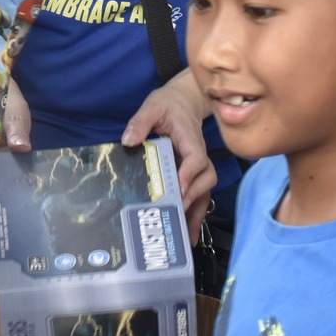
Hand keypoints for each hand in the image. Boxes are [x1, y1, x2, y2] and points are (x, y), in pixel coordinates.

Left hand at [121, 71, 217, 241]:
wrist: (183, 100)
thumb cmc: (169, 104)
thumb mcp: (153, 106)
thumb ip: (141, 122)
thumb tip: (129, 140)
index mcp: (190, 139)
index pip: (196, 157)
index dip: (189, 173)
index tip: (178, 187)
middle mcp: (199, 155)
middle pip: (206, 178)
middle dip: (193, 197)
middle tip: (176, 211)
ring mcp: (198, 166)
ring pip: (205, 191)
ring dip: (197, 212)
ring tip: (187, 235)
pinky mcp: (193, 174)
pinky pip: (199, 195)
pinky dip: (195, 214)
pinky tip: (188, 233)